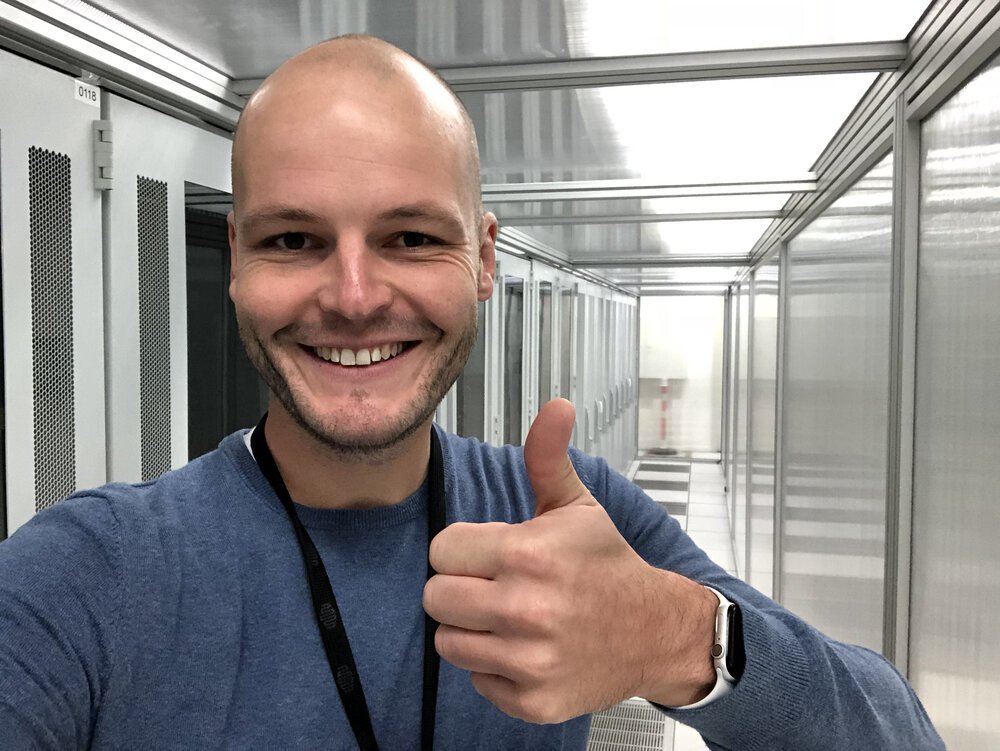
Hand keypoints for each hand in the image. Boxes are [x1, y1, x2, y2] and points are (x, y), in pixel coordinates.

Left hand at [423, 399, 716, 722]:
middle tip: (493, 585)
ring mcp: (528, 660)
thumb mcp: (577, 506)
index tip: (487, 554)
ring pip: (448, 642)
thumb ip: (548, 457)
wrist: (654, 631)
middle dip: (459, 588)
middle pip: (435, 598)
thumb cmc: (607, 566)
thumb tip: (555, 406)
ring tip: (508, 617)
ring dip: (471, 629)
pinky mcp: (533, 700)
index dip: (461, 549)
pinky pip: (477, 680)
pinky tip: (525, 649)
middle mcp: (524, 609)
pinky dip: (494, 668)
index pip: (440, 551)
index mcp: (527, 554)